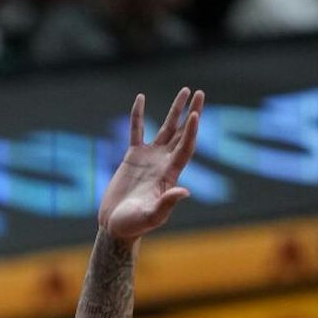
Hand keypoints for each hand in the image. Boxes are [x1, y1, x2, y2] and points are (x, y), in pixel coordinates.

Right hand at [99, 88, 202, 241]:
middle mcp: (164, 162)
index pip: (186, 147)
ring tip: (184, 91)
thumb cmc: (134, 224)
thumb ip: (167, 203)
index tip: (195, 114)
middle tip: (200, 93)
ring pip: (165, 128)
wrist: (116, 225)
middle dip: (192, 113)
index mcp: (170, 174)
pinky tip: (140, 99)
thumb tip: (184, 192)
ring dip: (175, 111)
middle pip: (182, 133)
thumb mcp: (152, 216)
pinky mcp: (132, 157)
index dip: (192, 132)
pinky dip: (138, 116)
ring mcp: (149, 158)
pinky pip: (137, 131)